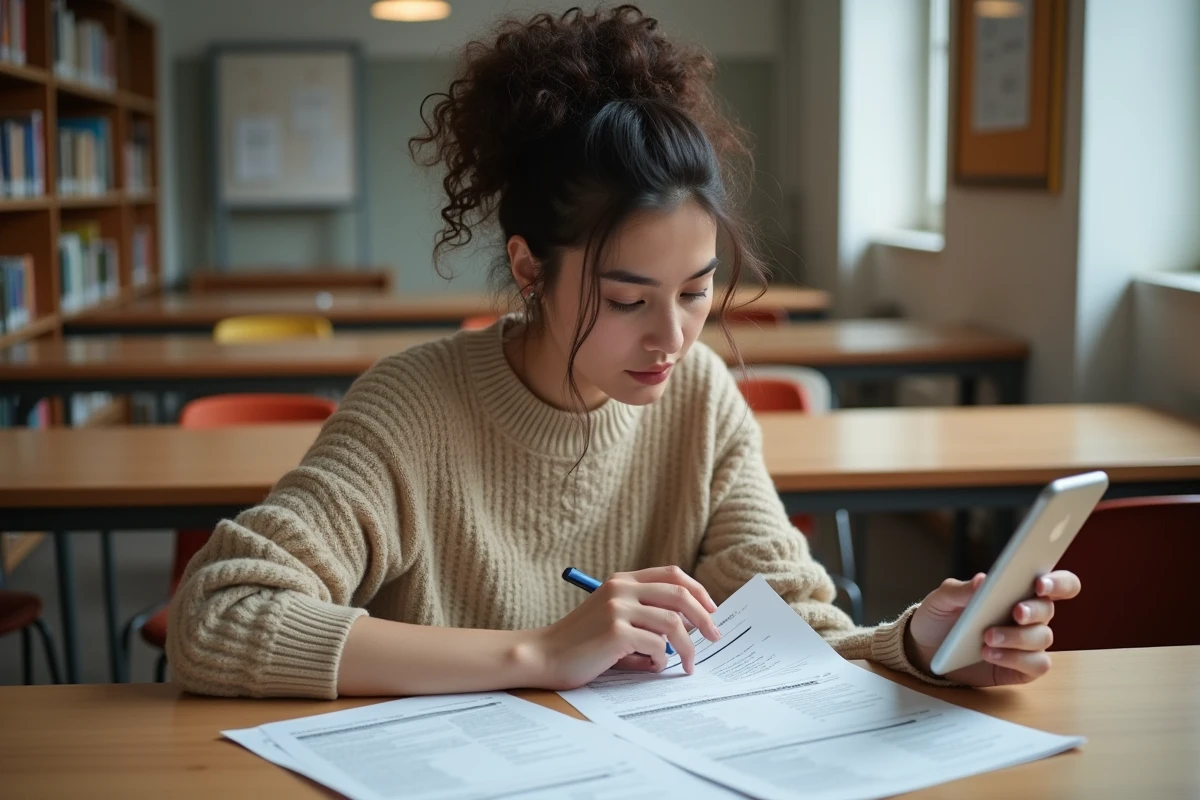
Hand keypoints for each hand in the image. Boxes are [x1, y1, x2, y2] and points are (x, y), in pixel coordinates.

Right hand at [529, 566, 722, 689]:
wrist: (543, 655)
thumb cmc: (580, 643)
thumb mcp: (612, 617)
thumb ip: (644, 616)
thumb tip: (689, 629)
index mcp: (622, 580)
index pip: (672, 574)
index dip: (698, 591)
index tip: (712, 610)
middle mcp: (621, 589)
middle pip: (680, 594)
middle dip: (704, 617)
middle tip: (714, 637)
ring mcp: (618, 609)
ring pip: (673, 623)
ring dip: (688, 646)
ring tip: (688, 664)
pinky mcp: (616, 633)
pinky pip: (656, 647)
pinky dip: (661, 661)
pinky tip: (652, 668)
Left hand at [905, 571, 1081, 686]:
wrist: (925, 650)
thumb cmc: (940, 617)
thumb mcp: (942, 599)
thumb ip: (961, 589)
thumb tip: (983, 579)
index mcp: (1016, 590)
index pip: (1055, 582)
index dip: (1057, 582)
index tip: (1040, 583)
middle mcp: (1029, 616)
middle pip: (1048, 609)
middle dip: (1033, 610)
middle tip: (1015, 612)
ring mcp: (1027, 643)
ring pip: (1042, 638)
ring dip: (1017, 637)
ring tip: (987, 638)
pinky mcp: (1022, 668)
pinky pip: (1036, 665)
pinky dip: (1016, 659)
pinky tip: (991, 654)